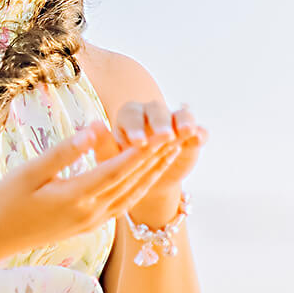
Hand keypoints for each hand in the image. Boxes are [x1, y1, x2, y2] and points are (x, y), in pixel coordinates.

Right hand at [0, 122, 174, 257]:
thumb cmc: (8, 199)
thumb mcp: (30, 172)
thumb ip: (63, 151)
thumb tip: (94, 129)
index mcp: (74, 197)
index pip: (115, 170)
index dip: (139, 152)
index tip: (160, 133)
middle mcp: (90, 212)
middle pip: (131, 182)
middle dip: (156, 158)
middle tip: (178, 137)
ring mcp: (93, 221)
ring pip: (132, 195)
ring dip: (154, 173)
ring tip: (173, 152)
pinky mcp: (92, 225)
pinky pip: (124, 204)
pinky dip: (140, 188)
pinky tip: (150, 176)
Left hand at [111, 99, 205, 215]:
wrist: (141, 182)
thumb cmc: (119, 168)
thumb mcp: (108, 160)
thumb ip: (102, 143)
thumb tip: (94, 125)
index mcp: (128, 116)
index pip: (131, 115)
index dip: (135, 127)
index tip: (138, 143)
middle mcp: (151, 114)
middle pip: (157, 110)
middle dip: (160, 123)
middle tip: (164, 137)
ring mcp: (173, 123)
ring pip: (180, 115)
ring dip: (183, 121)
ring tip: (186, 132)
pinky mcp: (191, 135)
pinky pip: (198, 130)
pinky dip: (200, 133)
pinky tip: (199, 139)